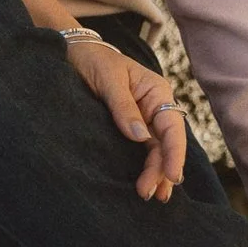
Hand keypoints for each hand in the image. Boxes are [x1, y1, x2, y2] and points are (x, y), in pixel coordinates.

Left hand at [59, 37, 186, 199]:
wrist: (73, 51)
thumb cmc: (92, 59)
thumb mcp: (107, 78)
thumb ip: (123, 106)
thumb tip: (140, 137)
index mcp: (157, 91)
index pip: (172, 127)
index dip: (174, 153)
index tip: (172, 175)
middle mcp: (155, 107)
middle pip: (165, 144)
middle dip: (160, 170)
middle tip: (148, 193)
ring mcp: (144, 117)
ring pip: (155, 150)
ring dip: (155, 172)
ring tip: (150, 195)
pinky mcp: (129, 125)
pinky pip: (142, 149)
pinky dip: (144, 165)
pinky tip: (146, 183)